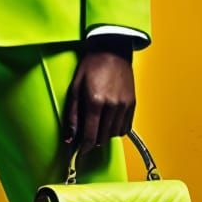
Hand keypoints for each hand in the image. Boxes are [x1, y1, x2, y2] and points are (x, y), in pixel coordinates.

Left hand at [62, 39, 135, 154]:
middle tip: (86, 135)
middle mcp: (112, 106)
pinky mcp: (132, 104)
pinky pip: (125, 127)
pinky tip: (109, 121)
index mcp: (95, 102)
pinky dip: (116, 129)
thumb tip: (69, 138)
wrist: (112, 50)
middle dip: (93, 141)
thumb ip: (73, 115)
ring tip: (98, 125)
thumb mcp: (75, 88)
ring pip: (114, 134)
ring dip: (105, 135)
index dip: (84, 148)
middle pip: (103, 138)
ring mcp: (124, 105)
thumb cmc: (91, 66)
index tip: (80, 152)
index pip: (90, 136)